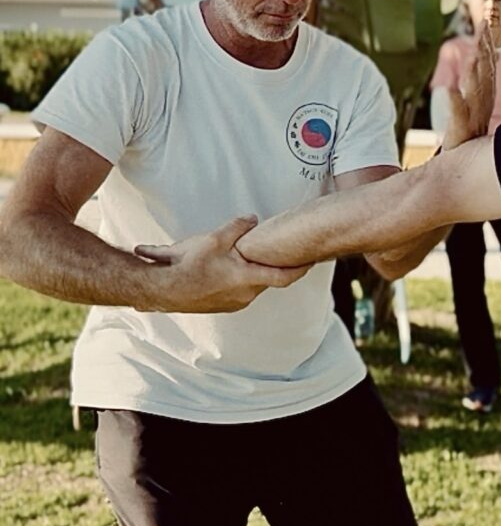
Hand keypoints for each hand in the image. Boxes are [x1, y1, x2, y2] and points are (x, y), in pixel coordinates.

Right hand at [134, 215, 311, 312]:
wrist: (163, 290)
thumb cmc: (188, 267)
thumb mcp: (214, 239)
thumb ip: (237, 227)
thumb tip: (253, 219)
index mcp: (247, 279)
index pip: (284, 277)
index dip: (301, 270)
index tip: (312, 262)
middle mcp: (245, 295)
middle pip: (268, 279)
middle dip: (273, 266)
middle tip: (280, 253)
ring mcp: (234, 303)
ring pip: (253, 284)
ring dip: (253, 272)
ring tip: (246, 257)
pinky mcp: (223, 306)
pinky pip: (239, 290)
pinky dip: (239, 279)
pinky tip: (228, 267)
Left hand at [443, 19, 496, 149]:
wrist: (464, 166)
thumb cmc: (469, 133)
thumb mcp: (478, 103)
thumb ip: (485, 78)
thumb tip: (494, 54)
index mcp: (486, 96)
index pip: (489, 65)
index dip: (488, 44)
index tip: (486, 22)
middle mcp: (483, 104)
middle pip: (485, 73)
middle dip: (485, 50)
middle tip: (484, 29)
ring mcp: (473, 116)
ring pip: (476, 89)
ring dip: (475, 71)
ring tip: (473, 53)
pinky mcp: (461, 130)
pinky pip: (458, 113)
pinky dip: (455, 100)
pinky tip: (449, 88)